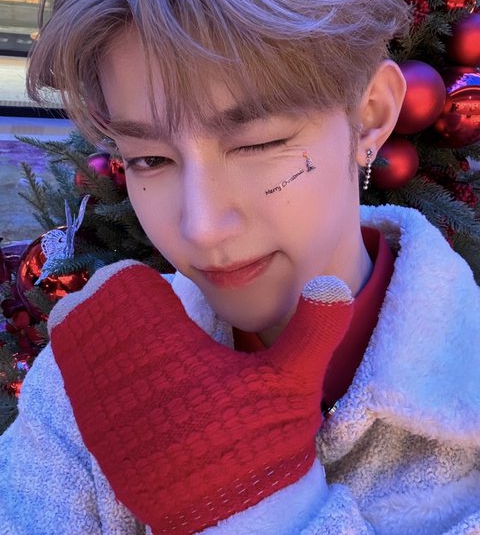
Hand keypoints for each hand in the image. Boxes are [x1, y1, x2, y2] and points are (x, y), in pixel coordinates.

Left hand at [51, 263, 352, 533]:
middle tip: (141, 308)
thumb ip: (314, 328)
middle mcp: (125, 377)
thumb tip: (332, 284)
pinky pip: (80, 388)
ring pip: (78, 349)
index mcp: (168, 351)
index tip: (153, 287)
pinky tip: (125, 376)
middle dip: (113, 304)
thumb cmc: (263, 441)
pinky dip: (95, 371)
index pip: (121, 292)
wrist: (235, 518)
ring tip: (133, 338)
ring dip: (101, 335)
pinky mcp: (100, 443)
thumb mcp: (294, 381)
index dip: (133, 282)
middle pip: (91, 314)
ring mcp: (105, 413)